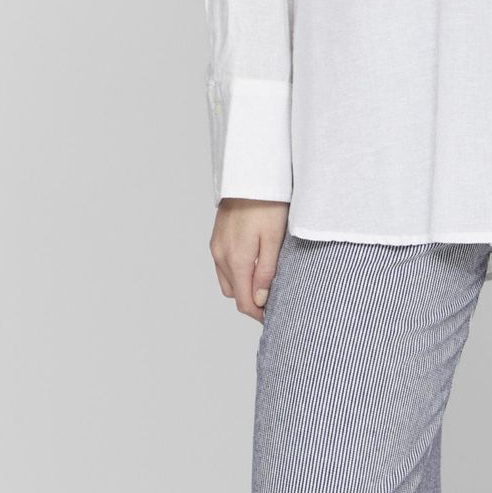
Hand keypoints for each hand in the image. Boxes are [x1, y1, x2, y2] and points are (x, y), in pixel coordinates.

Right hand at [211, 198, 289, 320]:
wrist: (250, 174)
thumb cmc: (268, 203)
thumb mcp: (274, 239)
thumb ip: (267, 272)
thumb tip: (260, 300)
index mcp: (237, 260)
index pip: (243, 302)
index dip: (259, 315)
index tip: (275, 318)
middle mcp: (221, 256)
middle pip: (234, 294)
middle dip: (251, 302)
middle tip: (274, 301)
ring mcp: (216, 246)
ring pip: (227, 281)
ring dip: (243, 288)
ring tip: (265, 284)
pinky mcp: (216, 238)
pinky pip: (223, 266)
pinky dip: (236, 273)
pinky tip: (253, 266)